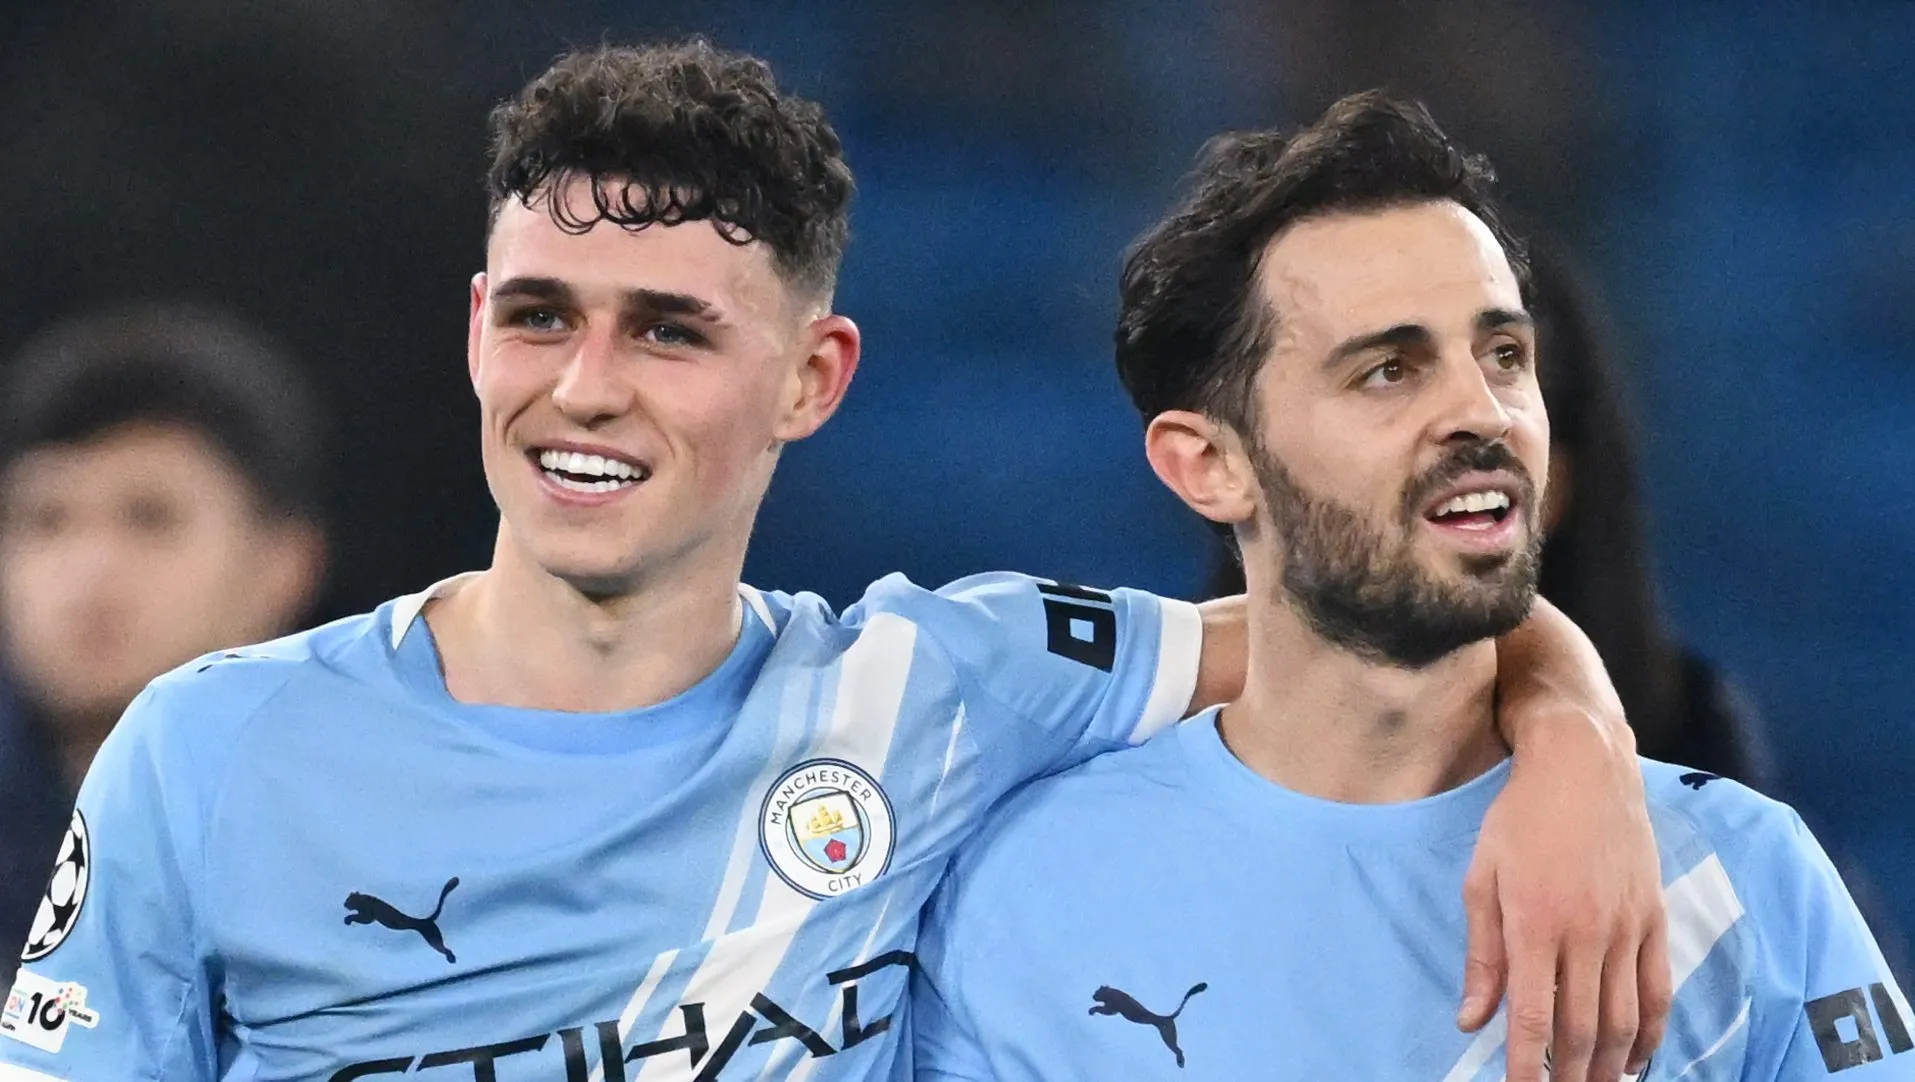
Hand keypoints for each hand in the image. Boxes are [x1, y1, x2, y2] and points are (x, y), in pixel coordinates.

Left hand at [1463, 600, 1670, 1080]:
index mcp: (1534, 924)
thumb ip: (1480, 955)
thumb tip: (1472, 1019)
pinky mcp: (1653, 916)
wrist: (1581, 765)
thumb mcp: (1481, 879)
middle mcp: (1585, 932)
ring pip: (1624, 1018)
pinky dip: (1650, 1031)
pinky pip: (1658, 988)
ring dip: (1610, 1065)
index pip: (1534, 1018)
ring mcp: (1625, 926)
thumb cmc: (1519, 818)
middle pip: (1583, 1029)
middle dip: (1570, 1076)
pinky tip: (1637, 1058)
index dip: (1527, 1067)